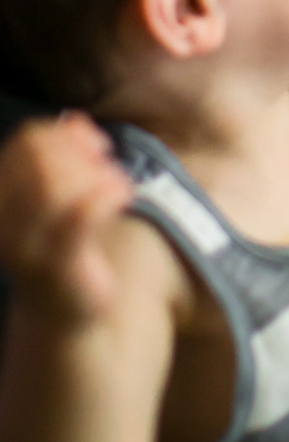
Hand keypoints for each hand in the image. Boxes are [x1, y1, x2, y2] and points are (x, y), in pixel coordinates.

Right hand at [0, 115, 132, 325]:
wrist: (65, 320)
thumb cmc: (65, 252)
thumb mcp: (59, 201)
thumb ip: (64, 161)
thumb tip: (76, 121)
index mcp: (1, 200)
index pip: (26, 142)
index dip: (65, 133)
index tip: (97, 146)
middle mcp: (3, 222)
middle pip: (40, 157)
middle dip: (81, 153)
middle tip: (108, 169)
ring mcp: (26, 247)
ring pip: (54, 183)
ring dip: (96, 173)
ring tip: (118, 185)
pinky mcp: (57, 269)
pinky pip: (79, 216)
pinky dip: (107, 194)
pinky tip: (124, 195)